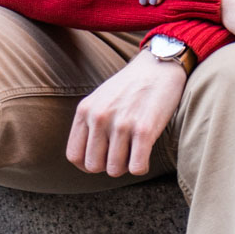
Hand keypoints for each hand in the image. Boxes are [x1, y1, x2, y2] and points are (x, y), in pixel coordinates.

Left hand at [66, 50, 186, 177]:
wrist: (160, 64)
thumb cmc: (131, 84)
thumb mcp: (100, 97)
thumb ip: (89, 122)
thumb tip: (85, 158)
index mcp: (85, 110)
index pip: (74, 155)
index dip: (88, 163)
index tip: (103, 158)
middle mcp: (99, 117)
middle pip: (94, 166)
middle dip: (108, 164)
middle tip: (122, 152)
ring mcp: (121, 124)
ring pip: (115, 170)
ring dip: (127, 165)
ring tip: (135, 149)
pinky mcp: (144, 130)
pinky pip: (136, 168)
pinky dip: (142, 166)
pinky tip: (146, 152)